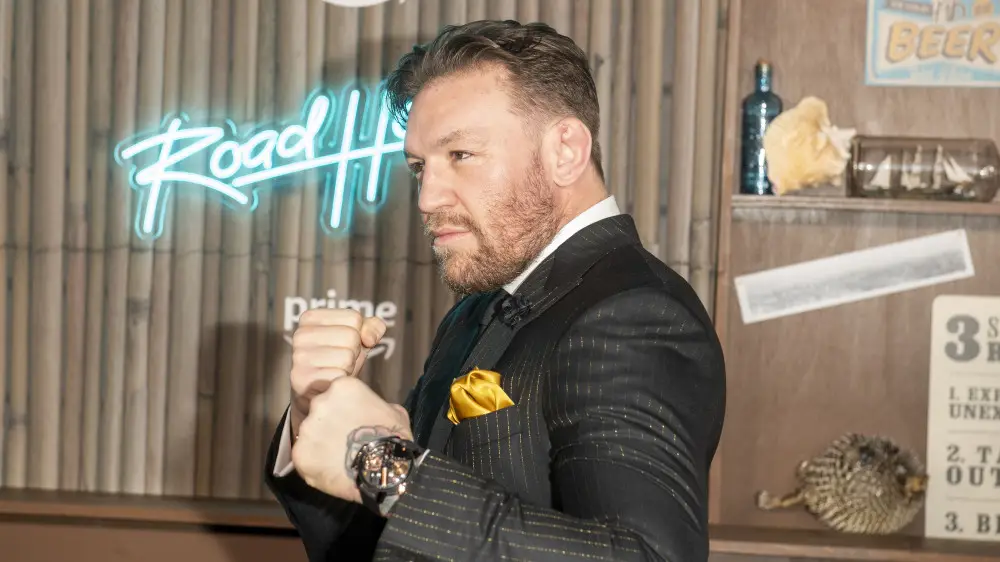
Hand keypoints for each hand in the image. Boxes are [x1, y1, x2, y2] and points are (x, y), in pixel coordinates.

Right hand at [289, 308, 386, 435]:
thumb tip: (369, 338)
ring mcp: (299, 356)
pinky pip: (339, 376)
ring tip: (335, 371)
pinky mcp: (301, 378)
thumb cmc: (339, 362)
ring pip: (346, 356)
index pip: (353, 318)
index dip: (358, 334)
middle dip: (353, 352)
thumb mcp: (358, 339)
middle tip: (340, 362)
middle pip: (351, 335)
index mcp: (311, 318)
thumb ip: (373, 327)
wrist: (320, 395)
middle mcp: (300, 334)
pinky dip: (342, 382)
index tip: (344, 345)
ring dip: (348, 368)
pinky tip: (330, 384)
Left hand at [291, 375, 411, 502]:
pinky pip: (303, 456)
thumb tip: (370, 411)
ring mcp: (307, 428)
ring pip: (309, 434)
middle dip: (328, 424)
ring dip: (320, 443)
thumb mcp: (393, 411)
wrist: (384, 469)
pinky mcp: (299, 452)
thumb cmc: (393, 437)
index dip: (342, 408)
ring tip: (338, 458)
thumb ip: (374, 405)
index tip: (350, 420)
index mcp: (342, 386)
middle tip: (343, 440)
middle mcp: (320, 402)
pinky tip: (330, 469)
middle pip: (319, 411)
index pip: (335, 393)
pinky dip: (314, 463)